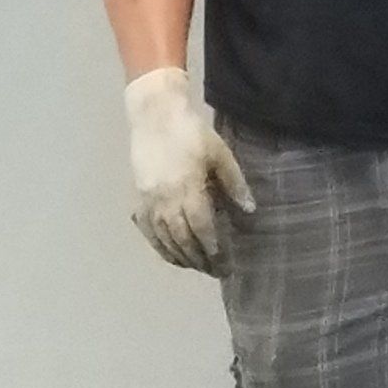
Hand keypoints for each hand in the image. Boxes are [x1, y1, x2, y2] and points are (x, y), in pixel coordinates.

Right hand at [123, 67, 253, 273]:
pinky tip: (171, 255)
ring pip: (164, 238)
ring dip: (181, 256)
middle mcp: (166, 200)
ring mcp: (149, 201)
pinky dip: (159, 246)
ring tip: (197, 267)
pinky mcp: (138, 198)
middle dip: (199, 259)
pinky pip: (147, 230)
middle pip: (182, 239)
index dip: (213, 250)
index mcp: (188, 189)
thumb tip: (249, 211)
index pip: (202, 229)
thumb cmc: (192, 133)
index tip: (225, 264)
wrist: (155, 115)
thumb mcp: (220, 154)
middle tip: (215, 272)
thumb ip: (234, 184)